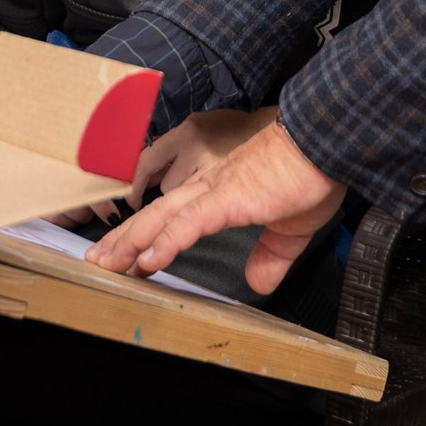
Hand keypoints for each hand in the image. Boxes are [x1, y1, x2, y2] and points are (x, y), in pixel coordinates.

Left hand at [86, 118, 344, 294]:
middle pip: (155, 214)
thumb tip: (259, 282)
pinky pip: (190, 222)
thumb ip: (271, 254)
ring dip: (131, 241)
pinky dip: (166, 241)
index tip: (126, 254)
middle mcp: (210, 186)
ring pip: (161, 217)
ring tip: (107, 263)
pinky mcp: (230, 197)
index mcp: (222, 191)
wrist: (327, 143)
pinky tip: (148, 260)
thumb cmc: (313, 174)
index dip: (146, 234)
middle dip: (124, 239)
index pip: (172, 214)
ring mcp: (216, 189)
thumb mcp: (291, 228)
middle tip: (97, 261)